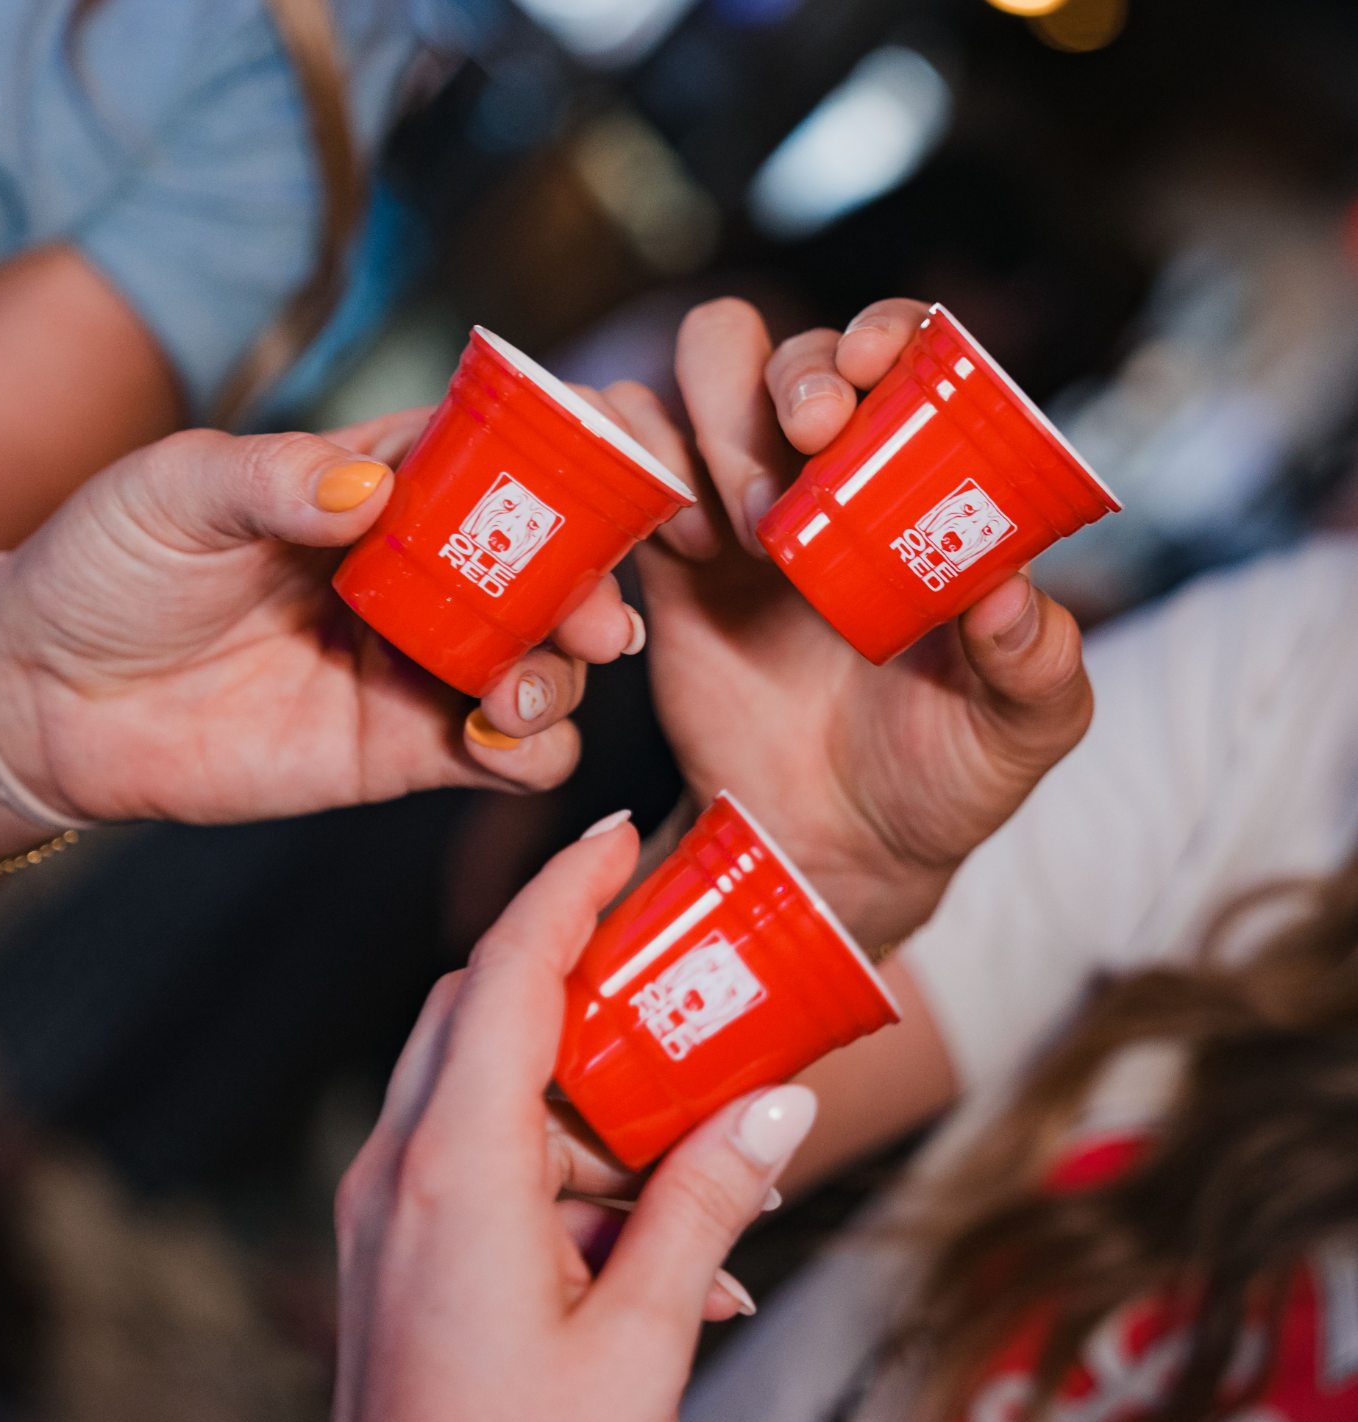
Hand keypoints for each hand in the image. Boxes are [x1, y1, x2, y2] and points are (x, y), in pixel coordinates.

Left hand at [0, 408, 642, 824]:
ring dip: (564, 678)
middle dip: (598, 590)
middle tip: (597, 619)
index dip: (591, 455)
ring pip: (550, 667)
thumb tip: (371, 489)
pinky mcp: (409, 748)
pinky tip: (492, 739)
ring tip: (517, 689)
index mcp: (386, 485)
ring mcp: (424, 662)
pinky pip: (509, 755)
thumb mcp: (176, 493)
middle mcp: (426, 574)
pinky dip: (531, 752)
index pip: (512, 453)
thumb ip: (273, 479)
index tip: (640, 468)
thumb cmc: (105, 570)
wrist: (48, 700)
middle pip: (557, 570)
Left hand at [322, 818, 816, 1421]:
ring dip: (586, 1096)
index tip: (616, 831)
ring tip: (691, 1148)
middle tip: (666, 963)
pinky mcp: (401, 1258)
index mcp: (454, 1171)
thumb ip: (704, 1208)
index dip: (562, 887)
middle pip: (479, 1008)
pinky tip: (657, 1245)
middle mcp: (402, 1173)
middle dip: (573, 970)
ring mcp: (391, 1216)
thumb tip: (775, 1113)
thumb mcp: (640, 1343)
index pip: (504, 974)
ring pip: (485, 1088)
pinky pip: (484, 1165)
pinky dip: (567, 1171)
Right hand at [605, 298, 1093, 950]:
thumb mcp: (1019, 732)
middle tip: (805, 449)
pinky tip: (680, 546)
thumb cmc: (942, 776)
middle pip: (790, 352)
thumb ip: (1033, 664)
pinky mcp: (670, 561)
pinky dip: (634, 464)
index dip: (883, 329)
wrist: (832, 852)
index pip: (902, 355)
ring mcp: (744, 511)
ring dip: (713, 420)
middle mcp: (832, 479)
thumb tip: (1005, 590)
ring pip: (700, 378)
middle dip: (790, 375)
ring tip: (745, 530)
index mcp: (924, 490)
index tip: (870, 364)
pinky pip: (629, 463)